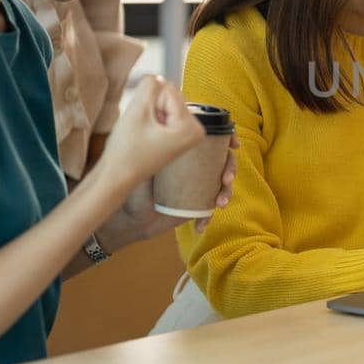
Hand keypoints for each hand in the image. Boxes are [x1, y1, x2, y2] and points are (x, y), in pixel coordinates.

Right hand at [98, 76, 205, 195]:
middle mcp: (197, 130)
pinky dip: (149, 119)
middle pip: (168, 94)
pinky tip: (144, 136)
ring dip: (148, 113)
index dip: (148, 103)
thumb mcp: (137, 110)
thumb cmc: (126, 149)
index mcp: (193, 127)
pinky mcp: (178, 133)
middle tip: (142, 132)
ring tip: (143, 135)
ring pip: (163, 101)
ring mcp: (188, 132)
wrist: (117, 176)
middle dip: (150, 107)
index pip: (168, 90)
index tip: (143, 128)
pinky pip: (162, 111)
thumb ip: (150, 84)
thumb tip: (157, 77)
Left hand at [101, 133, 238, 248]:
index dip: (227, 137)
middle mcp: (194, 166)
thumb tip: (170, 140)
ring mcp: (198, 186)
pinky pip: (211, 210)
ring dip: (227, 192)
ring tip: (219, 203)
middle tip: (226, 179)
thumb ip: (153, 156)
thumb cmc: (130, 190)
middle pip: (223, 160)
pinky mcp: (197, 206)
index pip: (210, 138)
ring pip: (222, 184)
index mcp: (184, 152)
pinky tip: (199, 226)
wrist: (129, 221)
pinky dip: (209, 218)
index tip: (234, 144)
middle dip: (231, 167)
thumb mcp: (141, 169)